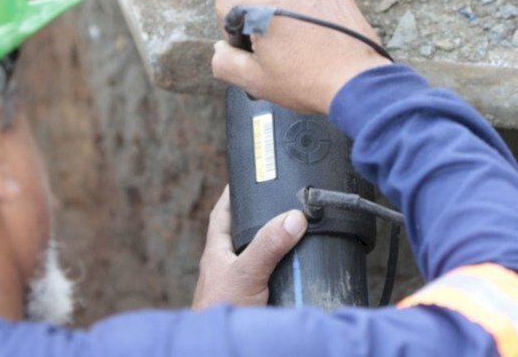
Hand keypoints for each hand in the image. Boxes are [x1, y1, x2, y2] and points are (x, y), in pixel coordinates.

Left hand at [192, 187, 307, 308]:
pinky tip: (300, 269)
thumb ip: (268, 246)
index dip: (232, 195)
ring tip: (299, 231)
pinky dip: (286, 271)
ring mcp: (241, 283)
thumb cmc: (220, 311)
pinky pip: (274, 277)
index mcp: (218, 252)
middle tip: (283, 201)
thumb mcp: (246, 273)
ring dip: (277, 246)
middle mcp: (228, 265)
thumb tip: (293, 218)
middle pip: (244, 233)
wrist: (220, 353)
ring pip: (262, 256)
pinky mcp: (255, 300)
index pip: (222, 214)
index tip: (246, 178)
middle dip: (261, 218)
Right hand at [212, 0, 390, 114]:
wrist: (356, 82)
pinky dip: (316, 18)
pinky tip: (325, 41)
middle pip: (261, 3)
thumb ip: (225, 62)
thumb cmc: (307, 83)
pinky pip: (316, 2)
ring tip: (310, 51)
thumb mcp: (255, 82)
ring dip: (293, 21)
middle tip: (285, 56)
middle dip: (267, 26)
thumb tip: (220, 48)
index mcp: (260, 10)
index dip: (230, 22)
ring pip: (290, 2)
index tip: (248, 42)